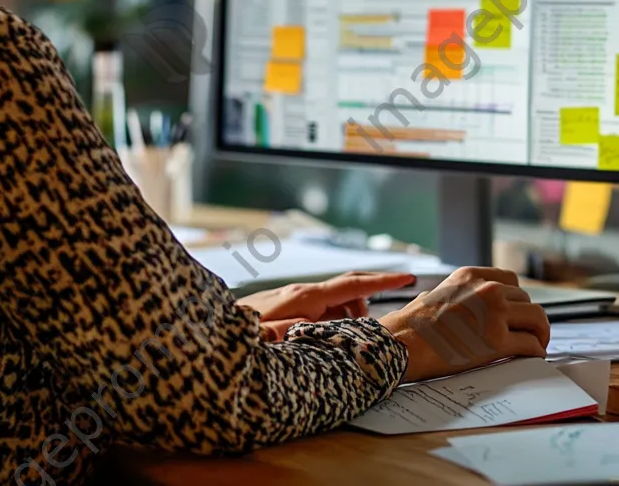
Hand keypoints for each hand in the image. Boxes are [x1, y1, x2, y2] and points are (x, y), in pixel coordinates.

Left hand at [240, 271, 418, 338]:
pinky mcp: (286, 305)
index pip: (352, 283)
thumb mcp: (267, 338)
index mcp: (304, 298)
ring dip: (346, 316)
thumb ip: (294, 328)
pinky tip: (322, 339)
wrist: (210, 329)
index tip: (408, 276)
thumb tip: (318, 325)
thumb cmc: (237, 336)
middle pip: (347, 290)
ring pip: (334, 302)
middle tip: (366, 333)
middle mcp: (301, 292)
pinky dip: (330, 320)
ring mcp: (293, 297)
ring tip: (340, 343)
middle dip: (365, 304)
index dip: (383, 280)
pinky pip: (319, 308)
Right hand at [378, 266, 549, 382]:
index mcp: (471, 276)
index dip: (517, 299)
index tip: (516, 313)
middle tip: (527, 333)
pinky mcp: (497, 342)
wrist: (404, 341)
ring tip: (534, 344)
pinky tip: (531, 356)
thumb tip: (469, 306)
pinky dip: (536, 352)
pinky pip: (532, 345)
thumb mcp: (439, 292)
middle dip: (528, 318)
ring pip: (538, 319)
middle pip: (527, 301)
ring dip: (539, 333)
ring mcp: (494, 314)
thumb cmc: (414, 323)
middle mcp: (487, 289)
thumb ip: (461, 294)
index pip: (511, 280)